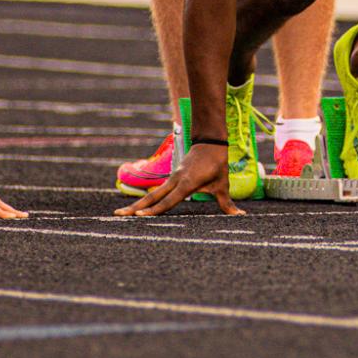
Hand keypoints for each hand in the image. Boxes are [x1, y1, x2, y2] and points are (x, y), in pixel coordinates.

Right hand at [117, 143, 246, 217]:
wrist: (210, 141)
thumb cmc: (217, 163)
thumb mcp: (222, 184)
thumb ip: (226, 202)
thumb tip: (238, 215)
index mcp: (186, 183)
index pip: (168, 201)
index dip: (154, 210)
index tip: (140, 216)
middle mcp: (175, 181)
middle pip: (152, 197)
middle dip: (135, 207)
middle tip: (118, 215)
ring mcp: (172, 179)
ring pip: (152, 194)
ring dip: (137, 204)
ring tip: (122, 213)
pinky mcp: (172, 178)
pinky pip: (158, 191)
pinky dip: (147, 200)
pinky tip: (138, 207)